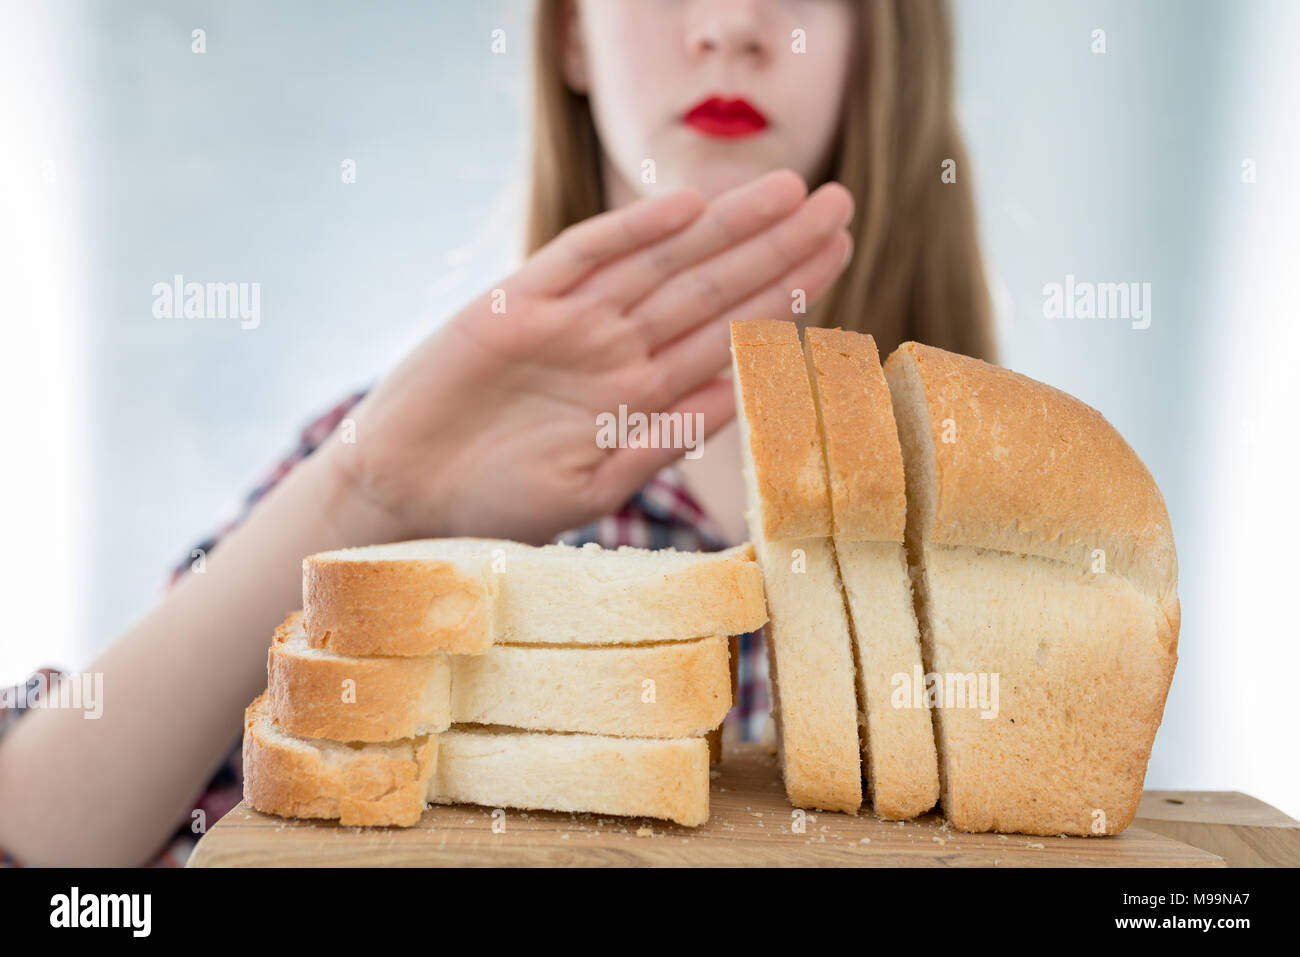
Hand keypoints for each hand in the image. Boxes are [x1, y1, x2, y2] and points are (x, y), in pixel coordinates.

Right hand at [320, 170, 853, 543]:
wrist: (406, 497)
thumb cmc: (498, 504)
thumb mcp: (595, 484)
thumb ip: (663, 439)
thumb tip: (745, 395)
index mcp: (641, 392)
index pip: (728, 332)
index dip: (785, 294)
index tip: (839, 258)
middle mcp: (615, 347)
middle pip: (709, 286)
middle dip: (775, 246)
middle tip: (840, 204)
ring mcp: (569, 320)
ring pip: (660, 262)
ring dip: (723, 228)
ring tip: (787, 190)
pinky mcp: (516, 303)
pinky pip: (581, 258)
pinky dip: (629, 233)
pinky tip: (685, 207)